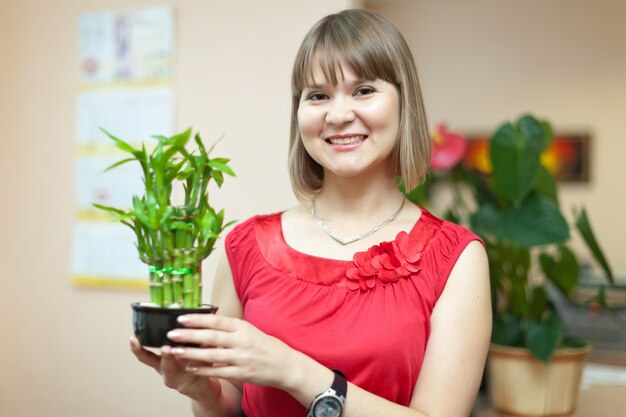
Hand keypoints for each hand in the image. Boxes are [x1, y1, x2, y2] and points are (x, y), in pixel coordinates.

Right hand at [130, 337, 222, 409]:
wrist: (201, 385)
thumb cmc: (187, 364)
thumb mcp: (177, 351)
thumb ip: (175, 336)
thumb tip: (177, 308)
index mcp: (161, 363)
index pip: (146, 357)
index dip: (138, 349)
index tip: (132, 339)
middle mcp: (168, 373)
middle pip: (164, 365)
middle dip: (165, 356)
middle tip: (165, 348)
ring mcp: (182, 380)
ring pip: (186, 370)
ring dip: (189, 360)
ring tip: (189, 351)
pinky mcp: (196, 382)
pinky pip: (201, 370)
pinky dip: (204, 360)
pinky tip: (208, 349)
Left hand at [167, 314, 298, 389]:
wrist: (286, 365)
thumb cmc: (266, 346)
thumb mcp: (250, 330)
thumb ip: (231, 327)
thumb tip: (208, 320)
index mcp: (243, 327)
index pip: (217, 320)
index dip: (198, 319)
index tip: (181, 318)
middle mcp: (242, 341)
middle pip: (211, 337)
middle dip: (189, 335)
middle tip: (172, 334)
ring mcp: (241, 358)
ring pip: (212, 355)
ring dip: (192, 353)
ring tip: (176, 351)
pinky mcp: (242, 373)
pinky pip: (218, 372)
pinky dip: (203, 370)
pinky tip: (191, 368)